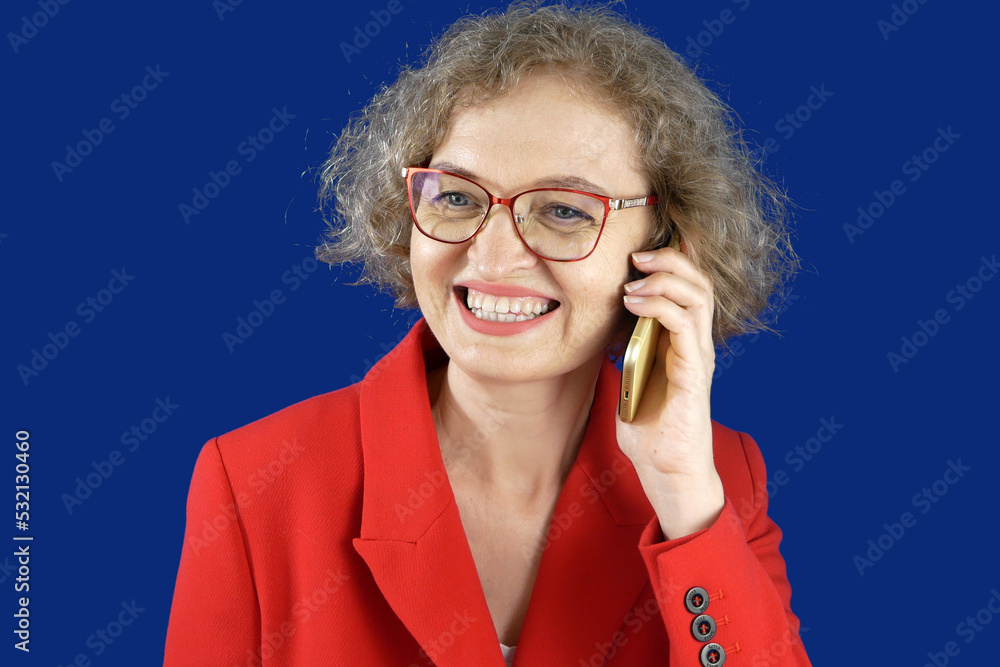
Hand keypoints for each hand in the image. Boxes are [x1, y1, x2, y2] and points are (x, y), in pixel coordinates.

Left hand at [615, 237, 724, 539]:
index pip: (690, 288)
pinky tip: (633, 302)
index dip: (675, 260)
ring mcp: (698, 356)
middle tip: (637, 254)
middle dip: (670, 258)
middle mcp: (697, 343)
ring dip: (664, 278)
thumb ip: (628, 350)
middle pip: (698, 282)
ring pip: (697, 296)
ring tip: (633, 278)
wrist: (667, 469)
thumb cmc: (650, 428)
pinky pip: (684, 325)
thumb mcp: (632, 377)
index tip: (641, 248)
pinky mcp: (694, 372)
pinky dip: (659, 305)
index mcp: (683, 341)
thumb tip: (603, 327)